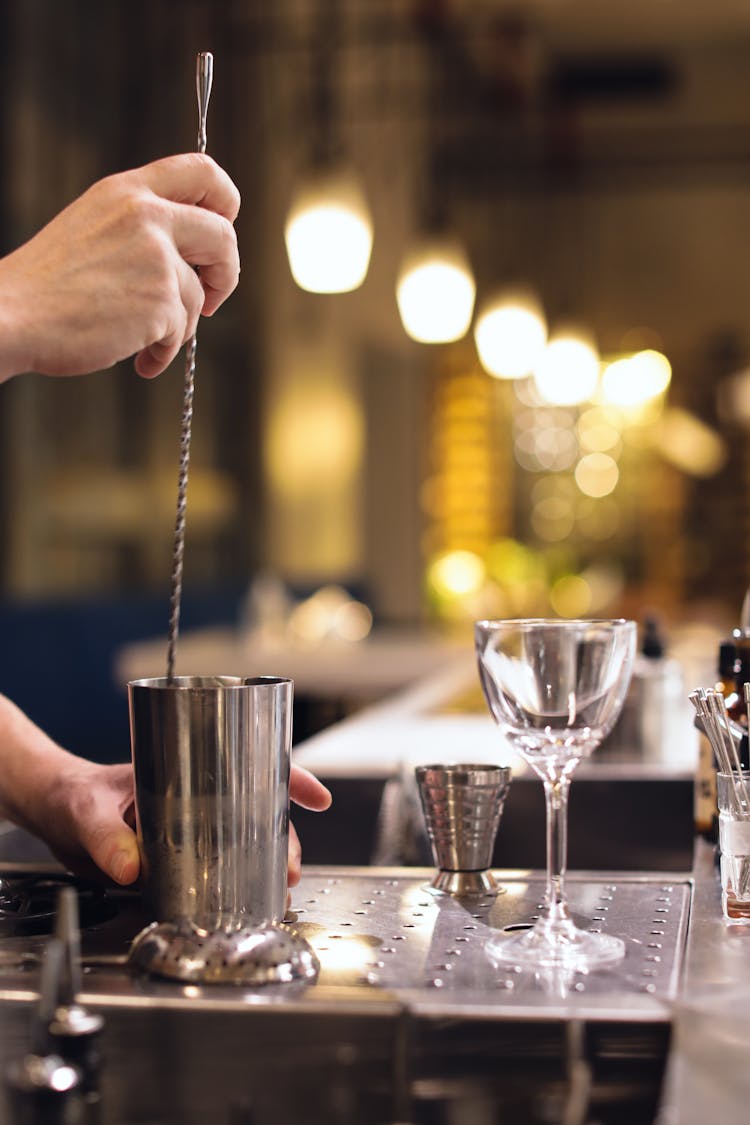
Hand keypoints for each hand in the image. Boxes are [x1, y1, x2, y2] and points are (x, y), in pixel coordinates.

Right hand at [0, 153, 239, 381]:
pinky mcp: (161, 299)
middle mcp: (146, 215)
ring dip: (178, 327)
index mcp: (127, 191)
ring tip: (145, 341)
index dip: (226, 202)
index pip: (203, 171)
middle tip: (208, 301)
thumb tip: (192, 252)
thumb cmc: (48, 285)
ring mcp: (156, 257)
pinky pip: (181, 332)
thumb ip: (141, 227)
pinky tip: (141, 358)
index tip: (219, 235)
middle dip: (225, 274)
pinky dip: (164, 351)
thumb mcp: (93, 227)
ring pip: (197, 296)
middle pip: (224, 236)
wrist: (14, 315)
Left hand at [23, 754, 330, 889]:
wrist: (54, 813)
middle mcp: (196, 796)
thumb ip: (105, 838)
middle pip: (257, 809)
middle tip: (293, 866)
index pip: (249, 763)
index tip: (318, 797)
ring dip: (266, 863)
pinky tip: (246, 901)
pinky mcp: (177, 857)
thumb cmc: (74, 794)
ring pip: (243, 840)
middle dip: (285, 836)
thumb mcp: (86, 810)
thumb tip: (130, 867)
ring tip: (279, 888)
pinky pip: (215, 867)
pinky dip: (236, 883)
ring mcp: (190, 827)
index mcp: (185, 769)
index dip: (289, 777)